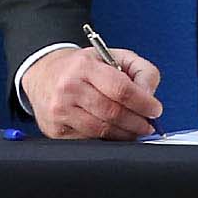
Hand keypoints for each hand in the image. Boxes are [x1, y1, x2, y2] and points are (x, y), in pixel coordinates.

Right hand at [21, 46, 163, 139]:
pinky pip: (90, 140)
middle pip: (113, 113)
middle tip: (148, 124)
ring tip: (134, 129)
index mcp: (84, 66)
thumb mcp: (113, 56)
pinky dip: (107, 139)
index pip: (120, 89)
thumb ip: (141, 70)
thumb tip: (149, 95)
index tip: (155, 109)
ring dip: (125, 134)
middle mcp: (69, 88)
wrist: (43, 75)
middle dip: (137, 122)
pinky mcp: (56, 130)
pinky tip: (113, 132)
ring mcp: (60, 111)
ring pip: (103, 130)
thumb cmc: (81, 68)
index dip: (143, 102)